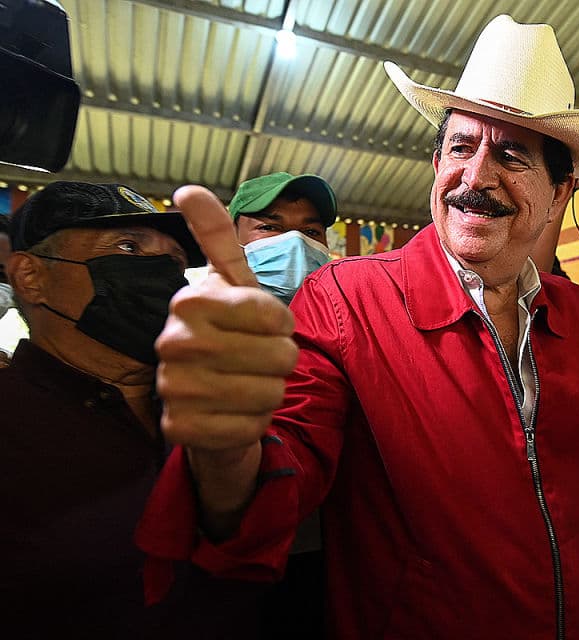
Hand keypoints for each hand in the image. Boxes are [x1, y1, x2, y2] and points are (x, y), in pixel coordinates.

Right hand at [156, 186, 297, 451]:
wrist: (207, 400)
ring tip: (249, 385)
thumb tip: (186, 189)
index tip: (268, 326)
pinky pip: (250, 428)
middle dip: (282, 361)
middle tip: (260, 361)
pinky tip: (235, 414)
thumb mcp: (233, 285)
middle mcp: (172, 341)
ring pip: (270, 393)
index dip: (284, 324)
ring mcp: (172, 387)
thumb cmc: (231, 335)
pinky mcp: (179, 430)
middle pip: (279, 355)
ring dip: (271, 392)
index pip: (275, 314)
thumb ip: (217, 238)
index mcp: (190, 300)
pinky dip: (255, 423)